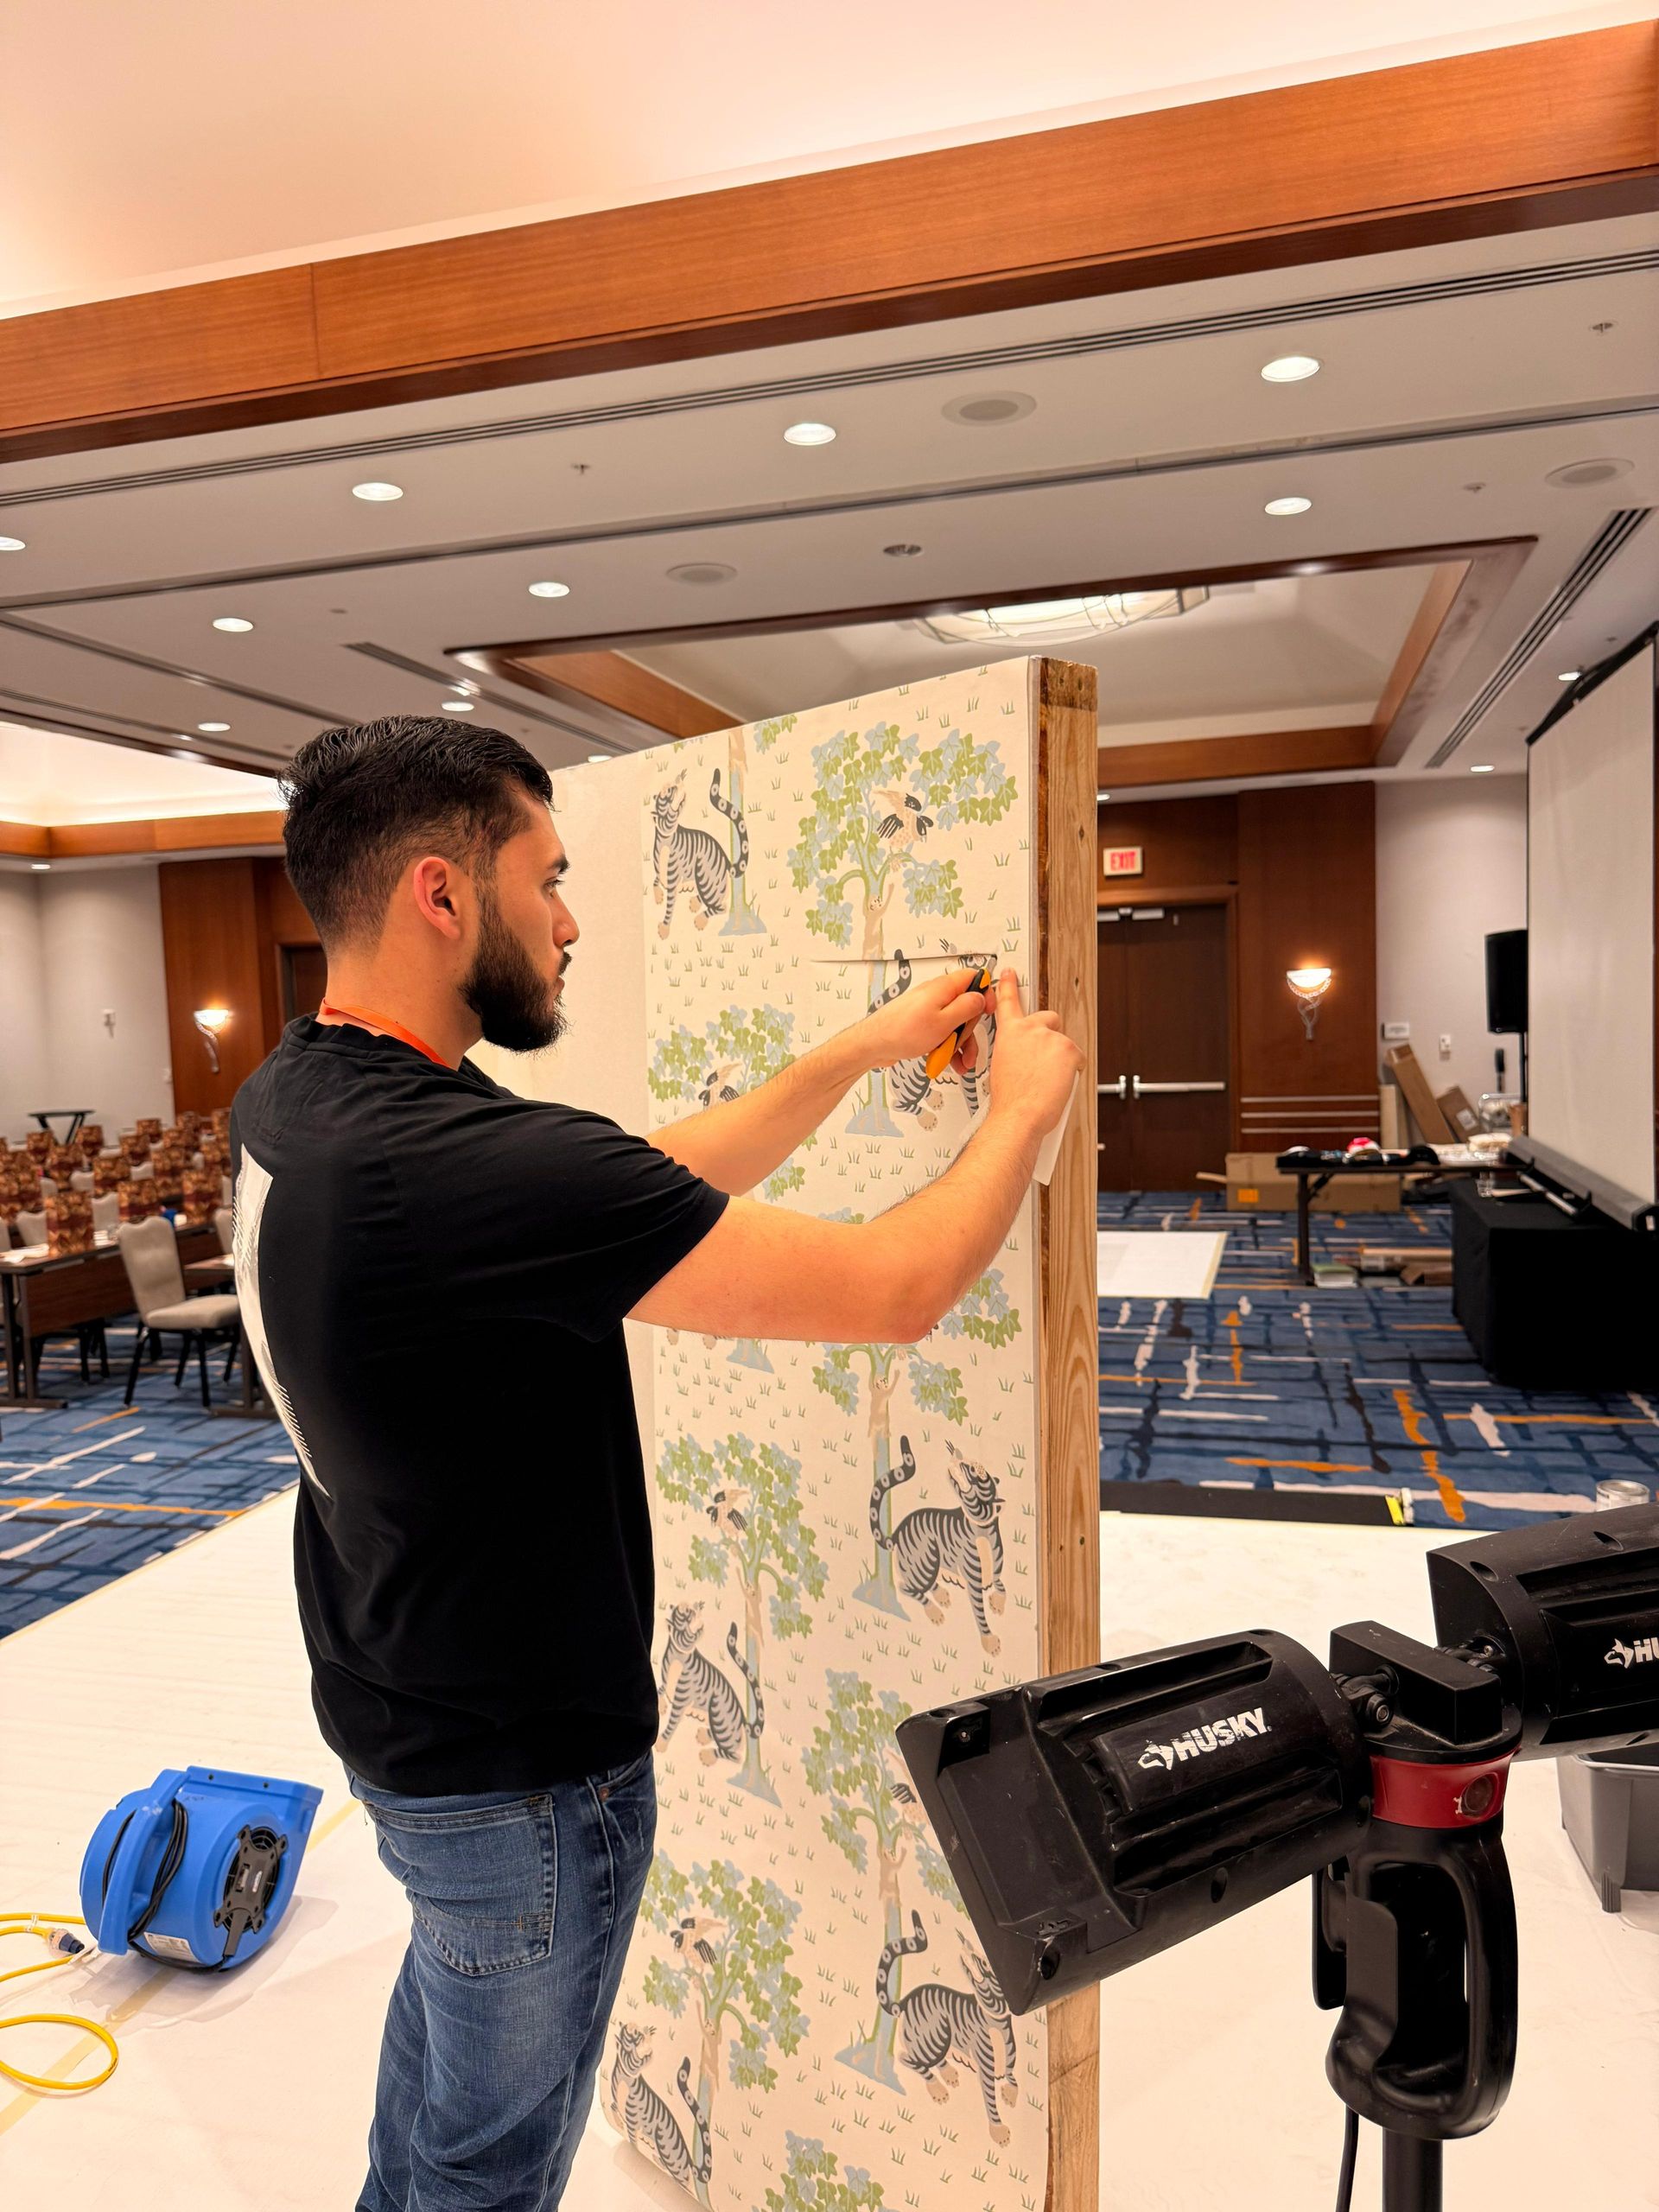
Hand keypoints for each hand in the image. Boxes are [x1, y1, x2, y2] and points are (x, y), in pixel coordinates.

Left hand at [860, 966, 987, 1075]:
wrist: (873, 1045)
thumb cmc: (902, 1032)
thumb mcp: (944, 1022)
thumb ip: (966, 1007)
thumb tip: (981, 997)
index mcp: (943, 988)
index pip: (972, 978)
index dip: (985, 992)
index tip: (989, 1011)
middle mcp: (936, 995)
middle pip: (965, 1006)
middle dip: (970, 1029)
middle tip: (967, 1045)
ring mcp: (927, 1010)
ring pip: (954, 1023)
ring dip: (960, 1043)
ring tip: (961, 1063)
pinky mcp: (921, 1024)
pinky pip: (941, 1033)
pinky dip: (946, 1046)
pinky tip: (947, 1061)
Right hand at [984, 968, 1083, 1133]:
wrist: (1019, 1115)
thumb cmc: (1010, 1100)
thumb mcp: (1001, 1068)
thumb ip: (1014, 1052)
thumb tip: (1026, 1057)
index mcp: (1009, 1033)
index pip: (1008, 1002)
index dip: (1009, 985)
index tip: (1010, 973)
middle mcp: (1030, 1029)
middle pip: (1050, 1019)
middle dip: (1052, 1034)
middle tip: (1047, 1058)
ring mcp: (1051, 1037)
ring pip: (1065, 1044)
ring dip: (1061, 1060)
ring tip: (1048, 1081)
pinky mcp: (1070, 1049)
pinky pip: (1079, 1059)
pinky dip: (1074, 1071)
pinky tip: (1060, 1083)